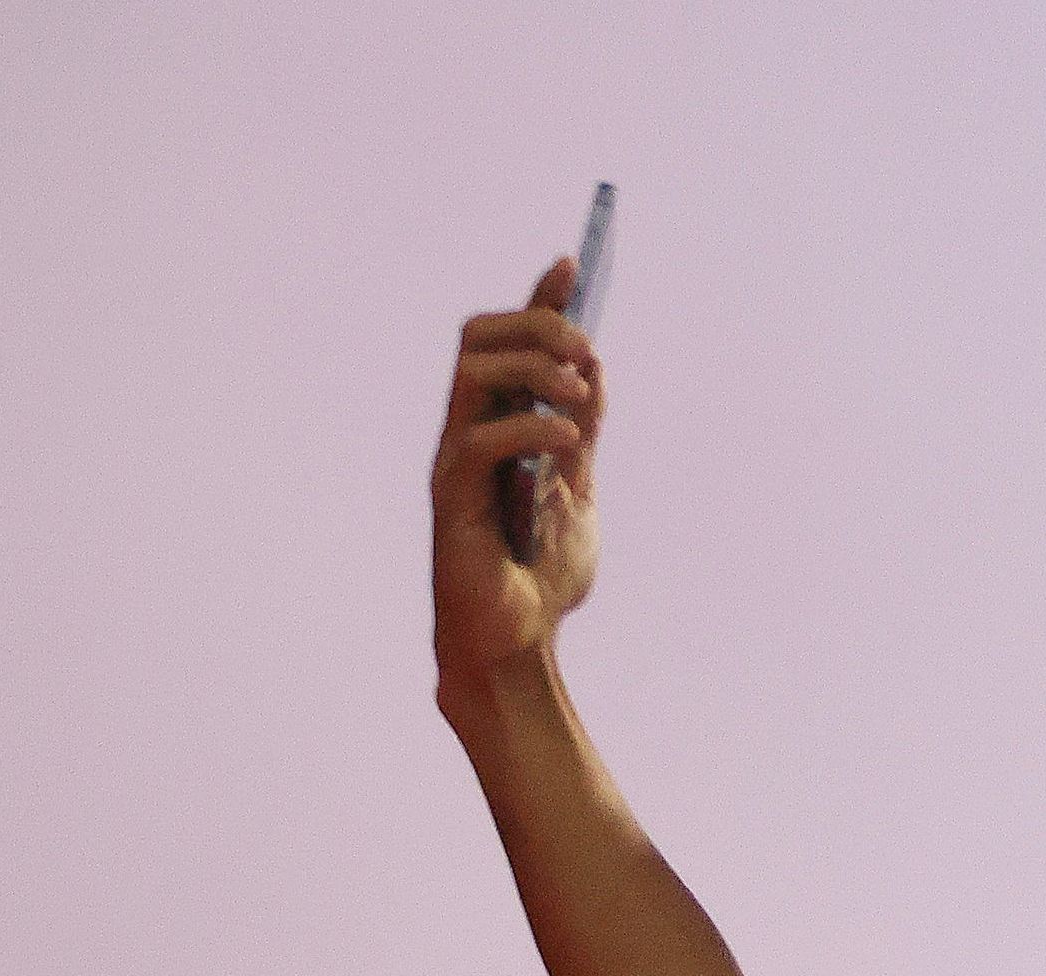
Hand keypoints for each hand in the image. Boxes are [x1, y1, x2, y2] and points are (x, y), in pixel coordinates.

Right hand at [431, 259, 604, 695]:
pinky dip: (529, 425)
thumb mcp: (577, 491)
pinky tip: (568, 443)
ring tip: (581, 397)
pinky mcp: (451, 496)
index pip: (509, 342)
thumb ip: (579, 434)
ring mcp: (456, 459)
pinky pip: (478, 436)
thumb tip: (594, 370)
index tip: (572, 262)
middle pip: (479, 335)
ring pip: (473, 370)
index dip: (538, 299)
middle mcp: (469, 429)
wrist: (520, 642)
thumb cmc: (539, 575)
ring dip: (536, 367)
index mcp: (499, 423)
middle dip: (537, 323)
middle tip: (587, 351)